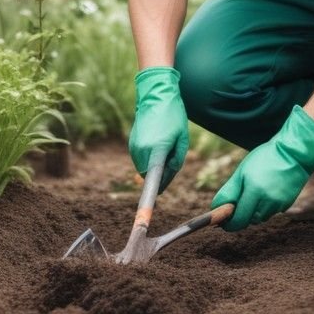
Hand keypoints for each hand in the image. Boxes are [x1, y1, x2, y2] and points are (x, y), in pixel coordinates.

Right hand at [128, 66, 188, 190]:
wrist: (156, 96)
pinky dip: (149, 158)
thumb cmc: (173, 117)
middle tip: (172, 153)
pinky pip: (141, 160)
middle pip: (151, 176)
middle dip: (162, 173)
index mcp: (157, 150)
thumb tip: (164, 182)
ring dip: (155, 165)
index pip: (153, 180)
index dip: (149, 201)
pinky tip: (157, 140)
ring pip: (145, 169)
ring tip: (165, 142)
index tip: (144, 217)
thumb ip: (175, 163)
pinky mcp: (131, 144)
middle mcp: (142, 151)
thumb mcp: (182, 140)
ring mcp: (134, 148)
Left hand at [211, 106, 313, 230]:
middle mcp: (268, 201)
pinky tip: (267, 191)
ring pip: (260, 218)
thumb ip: (230, 192)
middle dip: (241, 215)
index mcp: (254, 191)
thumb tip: (217, 209)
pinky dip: (265, 207)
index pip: (239, 220)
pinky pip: (271, 212)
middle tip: (237, 202)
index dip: (229, 223)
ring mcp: (279, 205)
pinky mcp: (287, 204)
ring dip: (253, 211)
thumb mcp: (243, 171)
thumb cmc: (265, 158)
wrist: (294, 153)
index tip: (223, 221)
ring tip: (255, 191)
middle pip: (249, 221)